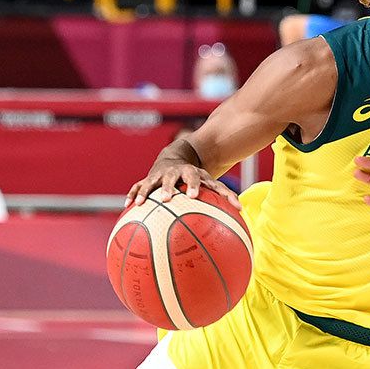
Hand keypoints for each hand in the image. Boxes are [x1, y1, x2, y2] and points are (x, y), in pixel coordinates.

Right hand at [125, 162, 240, 209]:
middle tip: (168, 198)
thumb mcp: (210, 182)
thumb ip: (225, 195)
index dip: (193, 185)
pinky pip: (138, 187)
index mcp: (191, 173)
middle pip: (170, 178)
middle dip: (169, 187)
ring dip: (146, 192)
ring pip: (151, 182)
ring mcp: (159, 175)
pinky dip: (133, 195)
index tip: (194, 196)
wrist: (174, 158)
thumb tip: (242, 210)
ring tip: (139, 204)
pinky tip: (127, 206)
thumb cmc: (196, 178)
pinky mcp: (147, 179)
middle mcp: (174, 173)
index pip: (194, 177)